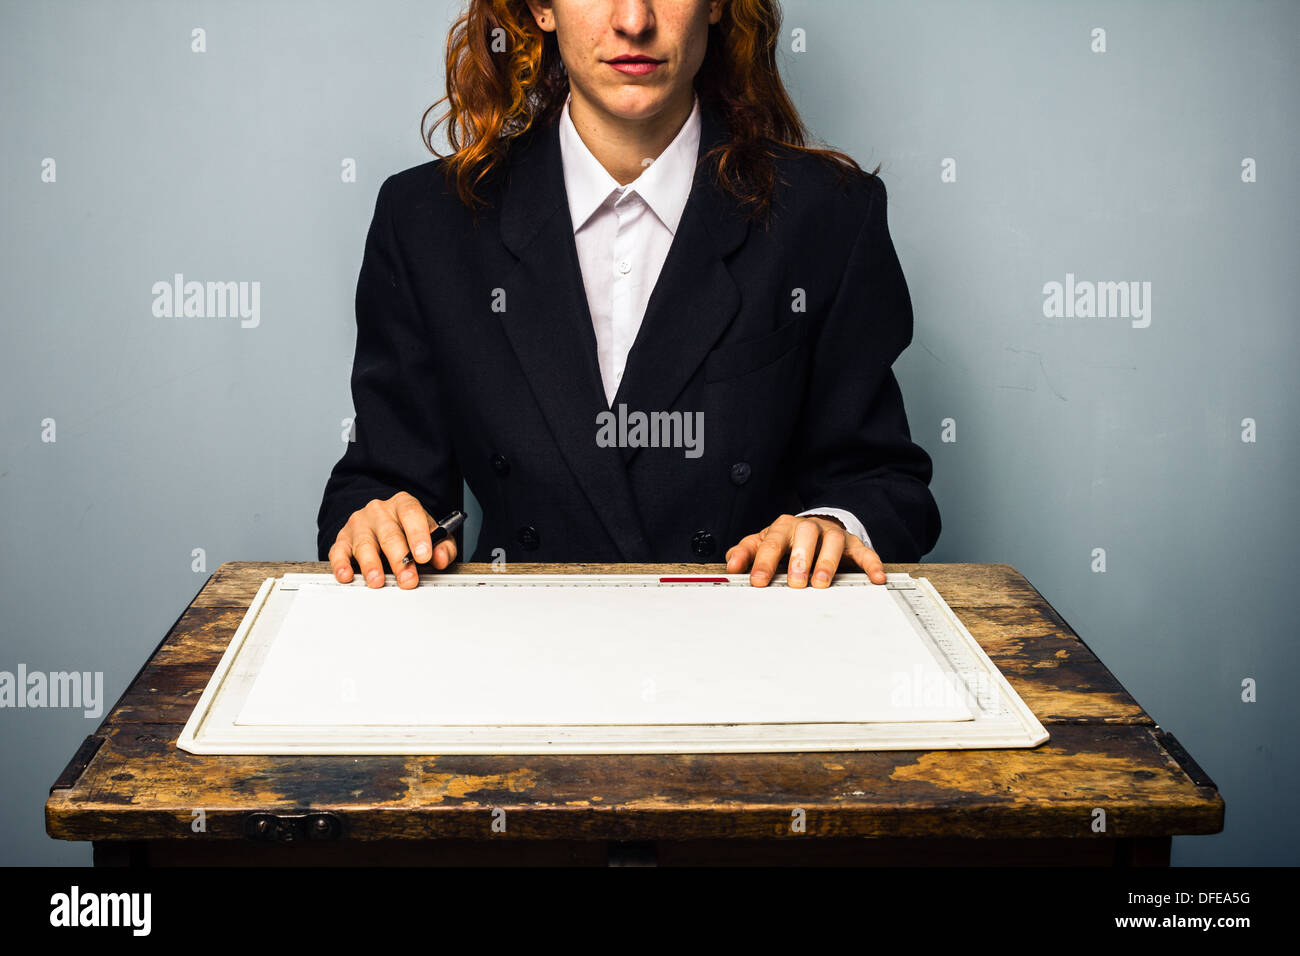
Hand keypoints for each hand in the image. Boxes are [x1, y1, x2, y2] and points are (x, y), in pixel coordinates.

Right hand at [327, 491, 456, 588]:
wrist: (382, 522)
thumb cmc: (409, 530)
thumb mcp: (433, 534)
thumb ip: (443, 546)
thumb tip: (440, 559)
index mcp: (403, 504)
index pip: (411, 513)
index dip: (418, 535)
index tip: (424, 556)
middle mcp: (379, 511)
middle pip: (389, 534)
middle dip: (399, 559)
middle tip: (408, 580)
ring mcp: (359, 524)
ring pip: (364, 544)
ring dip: (371, 565)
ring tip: (378, 581)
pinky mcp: (343, 539)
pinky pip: (338, 551)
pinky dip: (341, 564)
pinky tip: (347, 575)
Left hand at [725, 513, 885, 587]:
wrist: (813, 530)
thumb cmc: (785, 542)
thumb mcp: (761, 545)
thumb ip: (745, 553)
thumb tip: (731, 563)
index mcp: (783, 528)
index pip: (772, 542)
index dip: (764, 562)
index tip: (758, 581)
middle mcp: (809, 528)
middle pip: (806, 535)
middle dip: (800, 559)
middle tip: (795, 582)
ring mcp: (832, 535)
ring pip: (833, 541)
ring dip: (828, 562)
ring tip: (821, 583)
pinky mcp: (853, 545)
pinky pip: (864, 552)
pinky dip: (871, 564)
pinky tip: (875, 578)